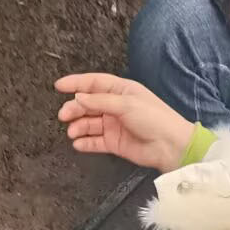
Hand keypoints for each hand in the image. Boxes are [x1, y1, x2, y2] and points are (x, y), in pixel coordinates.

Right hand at [56, 73, 197, 171]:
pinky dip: (85, 142)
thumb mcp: (126, 104)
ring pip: (90, 123)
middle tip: (64, 115)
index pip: (94, 83)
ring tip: (72, 132)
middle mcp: (116, 106)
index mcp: (121, 90)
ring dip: (78, 126)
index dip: (76, 83)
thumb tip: (78, 96)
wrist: (170, 146)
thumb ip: (100, 100)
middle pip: (88, 104)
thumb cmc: (153, 118)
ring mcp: (114, 125)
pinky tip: (78, 143)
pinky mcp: (114, 142)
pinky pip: (95, 141)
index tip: (58, 86)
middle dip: (74, 108)